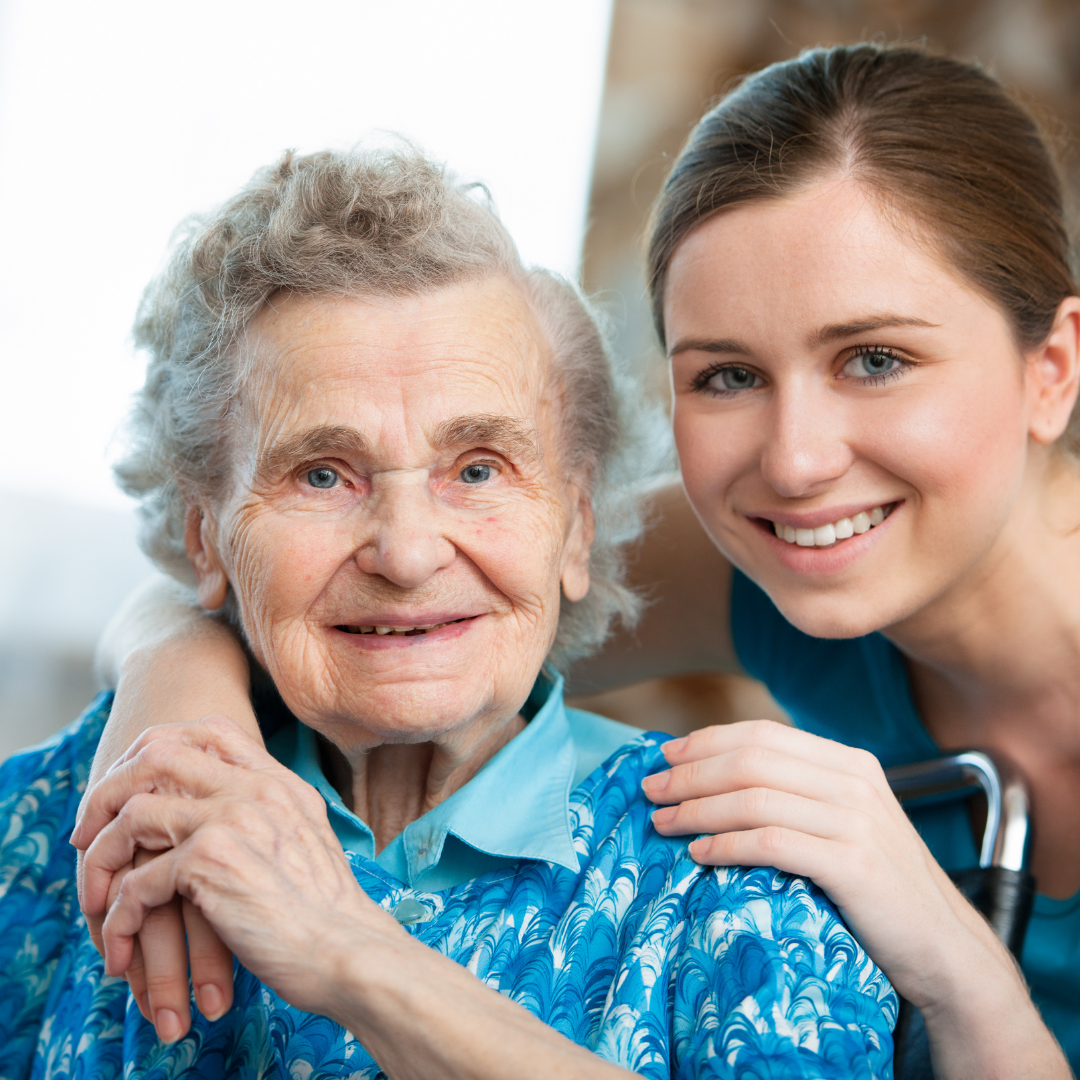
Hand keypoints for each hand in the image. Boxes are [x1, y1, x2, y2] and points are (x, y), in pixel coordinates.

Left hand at [73, 716, 388, 1027]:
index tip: (133, 788)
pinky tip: (121, 944)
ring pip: (133, 816)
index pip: (212, 729)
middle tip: (89, 835)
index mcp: (279, 782)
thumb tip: (229, 821)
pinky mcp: (210, 863)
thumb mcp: (307, 841)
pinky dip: (118, 917)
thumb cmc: (328, 911)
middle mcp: (254, 789)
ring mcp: (231, 820)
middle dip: (108, 793)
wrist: (348, 949)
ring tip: (97, 900)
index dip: (158, 748)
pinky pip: (136, 882)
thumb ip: (272, 817)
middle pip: (157, 755)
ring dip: (101, 862)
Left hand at [642, 720, 1068, 1078]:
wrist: (944, 948)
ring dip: (697, 809)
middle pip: (751, 760)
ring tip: (663, 822)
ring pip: (754, 798)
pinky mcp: (854, 865)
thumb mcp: (844, 823)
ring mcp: (857, 822)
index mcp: (849, 763)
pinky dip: (726, 845)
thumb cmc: (879, 888)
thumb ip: (797, 793)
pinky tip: (699, 854)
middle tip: (651, 791)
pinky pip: (771, 843)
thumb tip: (716, 777)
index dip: (707, 741)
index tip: (665, 757)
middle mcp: (854, 782)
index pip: (763, 734)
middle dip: (691, 773)